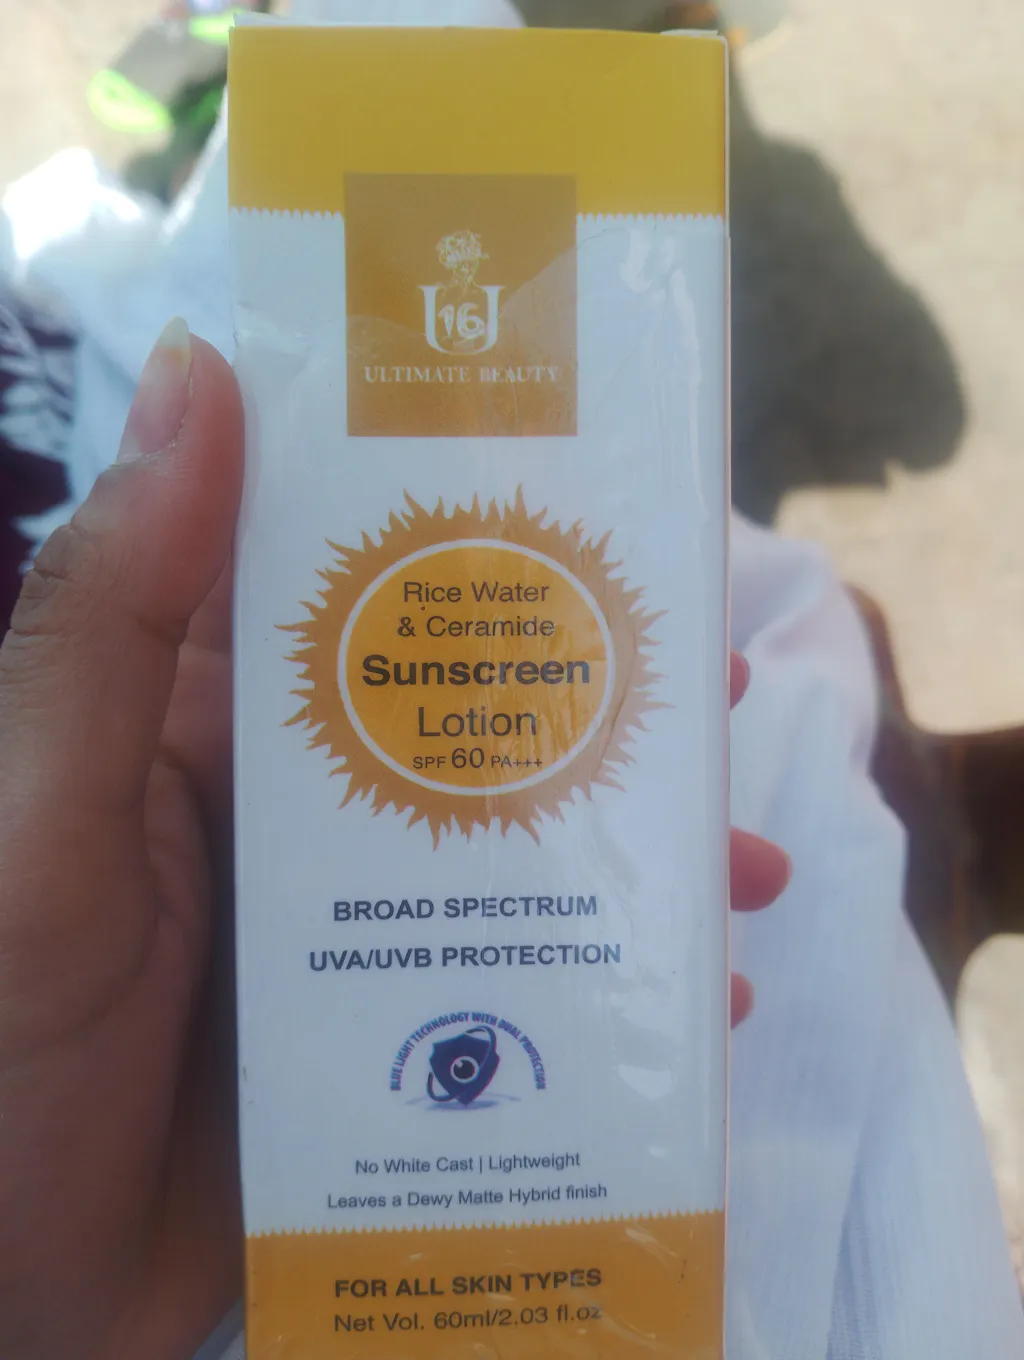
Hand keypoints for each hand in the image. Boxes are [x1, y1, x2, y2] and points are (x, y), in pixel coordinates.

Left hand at [0, 324, 787, 1359]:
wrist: (10, 1292)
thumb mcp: (46, 816)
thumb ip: (115, 618)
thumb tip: (201, 370)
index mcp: (212, 724)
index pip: (349, 582)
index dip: (470, 527)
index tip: (597, 497)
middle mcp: (294, 807)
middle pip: (467, 719)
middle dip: (597, 698)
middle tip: (721, 687)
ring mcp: (351, 923)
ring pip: (513, 848)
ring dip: (633, 849)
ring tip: (749, 870)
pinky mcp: (388, 1029)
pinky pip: (517, 979)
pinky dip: (609, 982)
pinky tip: (705, 1005)